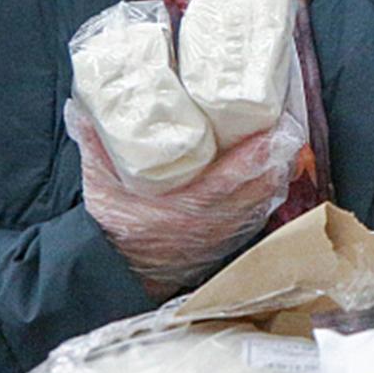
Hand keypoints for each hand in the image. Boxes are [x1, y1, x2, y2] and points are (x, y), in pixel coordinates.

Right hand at [75, 111, 301, 297]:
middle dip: (276, 156)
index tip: (271, 132)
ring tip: (290, 138)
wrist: (122, 266)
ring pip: (264, 198)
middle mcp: (210, 221)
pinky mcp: (232, 234)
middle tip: (289, 124)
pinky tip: (279, 165)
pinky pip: (261, 209)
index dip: (251, 158)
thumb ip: (95, 144)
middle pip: (257, 188)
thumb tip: (83, 106)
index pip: (225, 183)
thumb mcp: (99, 184)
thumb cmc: (114, 223)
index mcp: (180, 208)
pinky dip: (272, 187)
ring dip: (279, 170)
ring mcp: (225, 230)